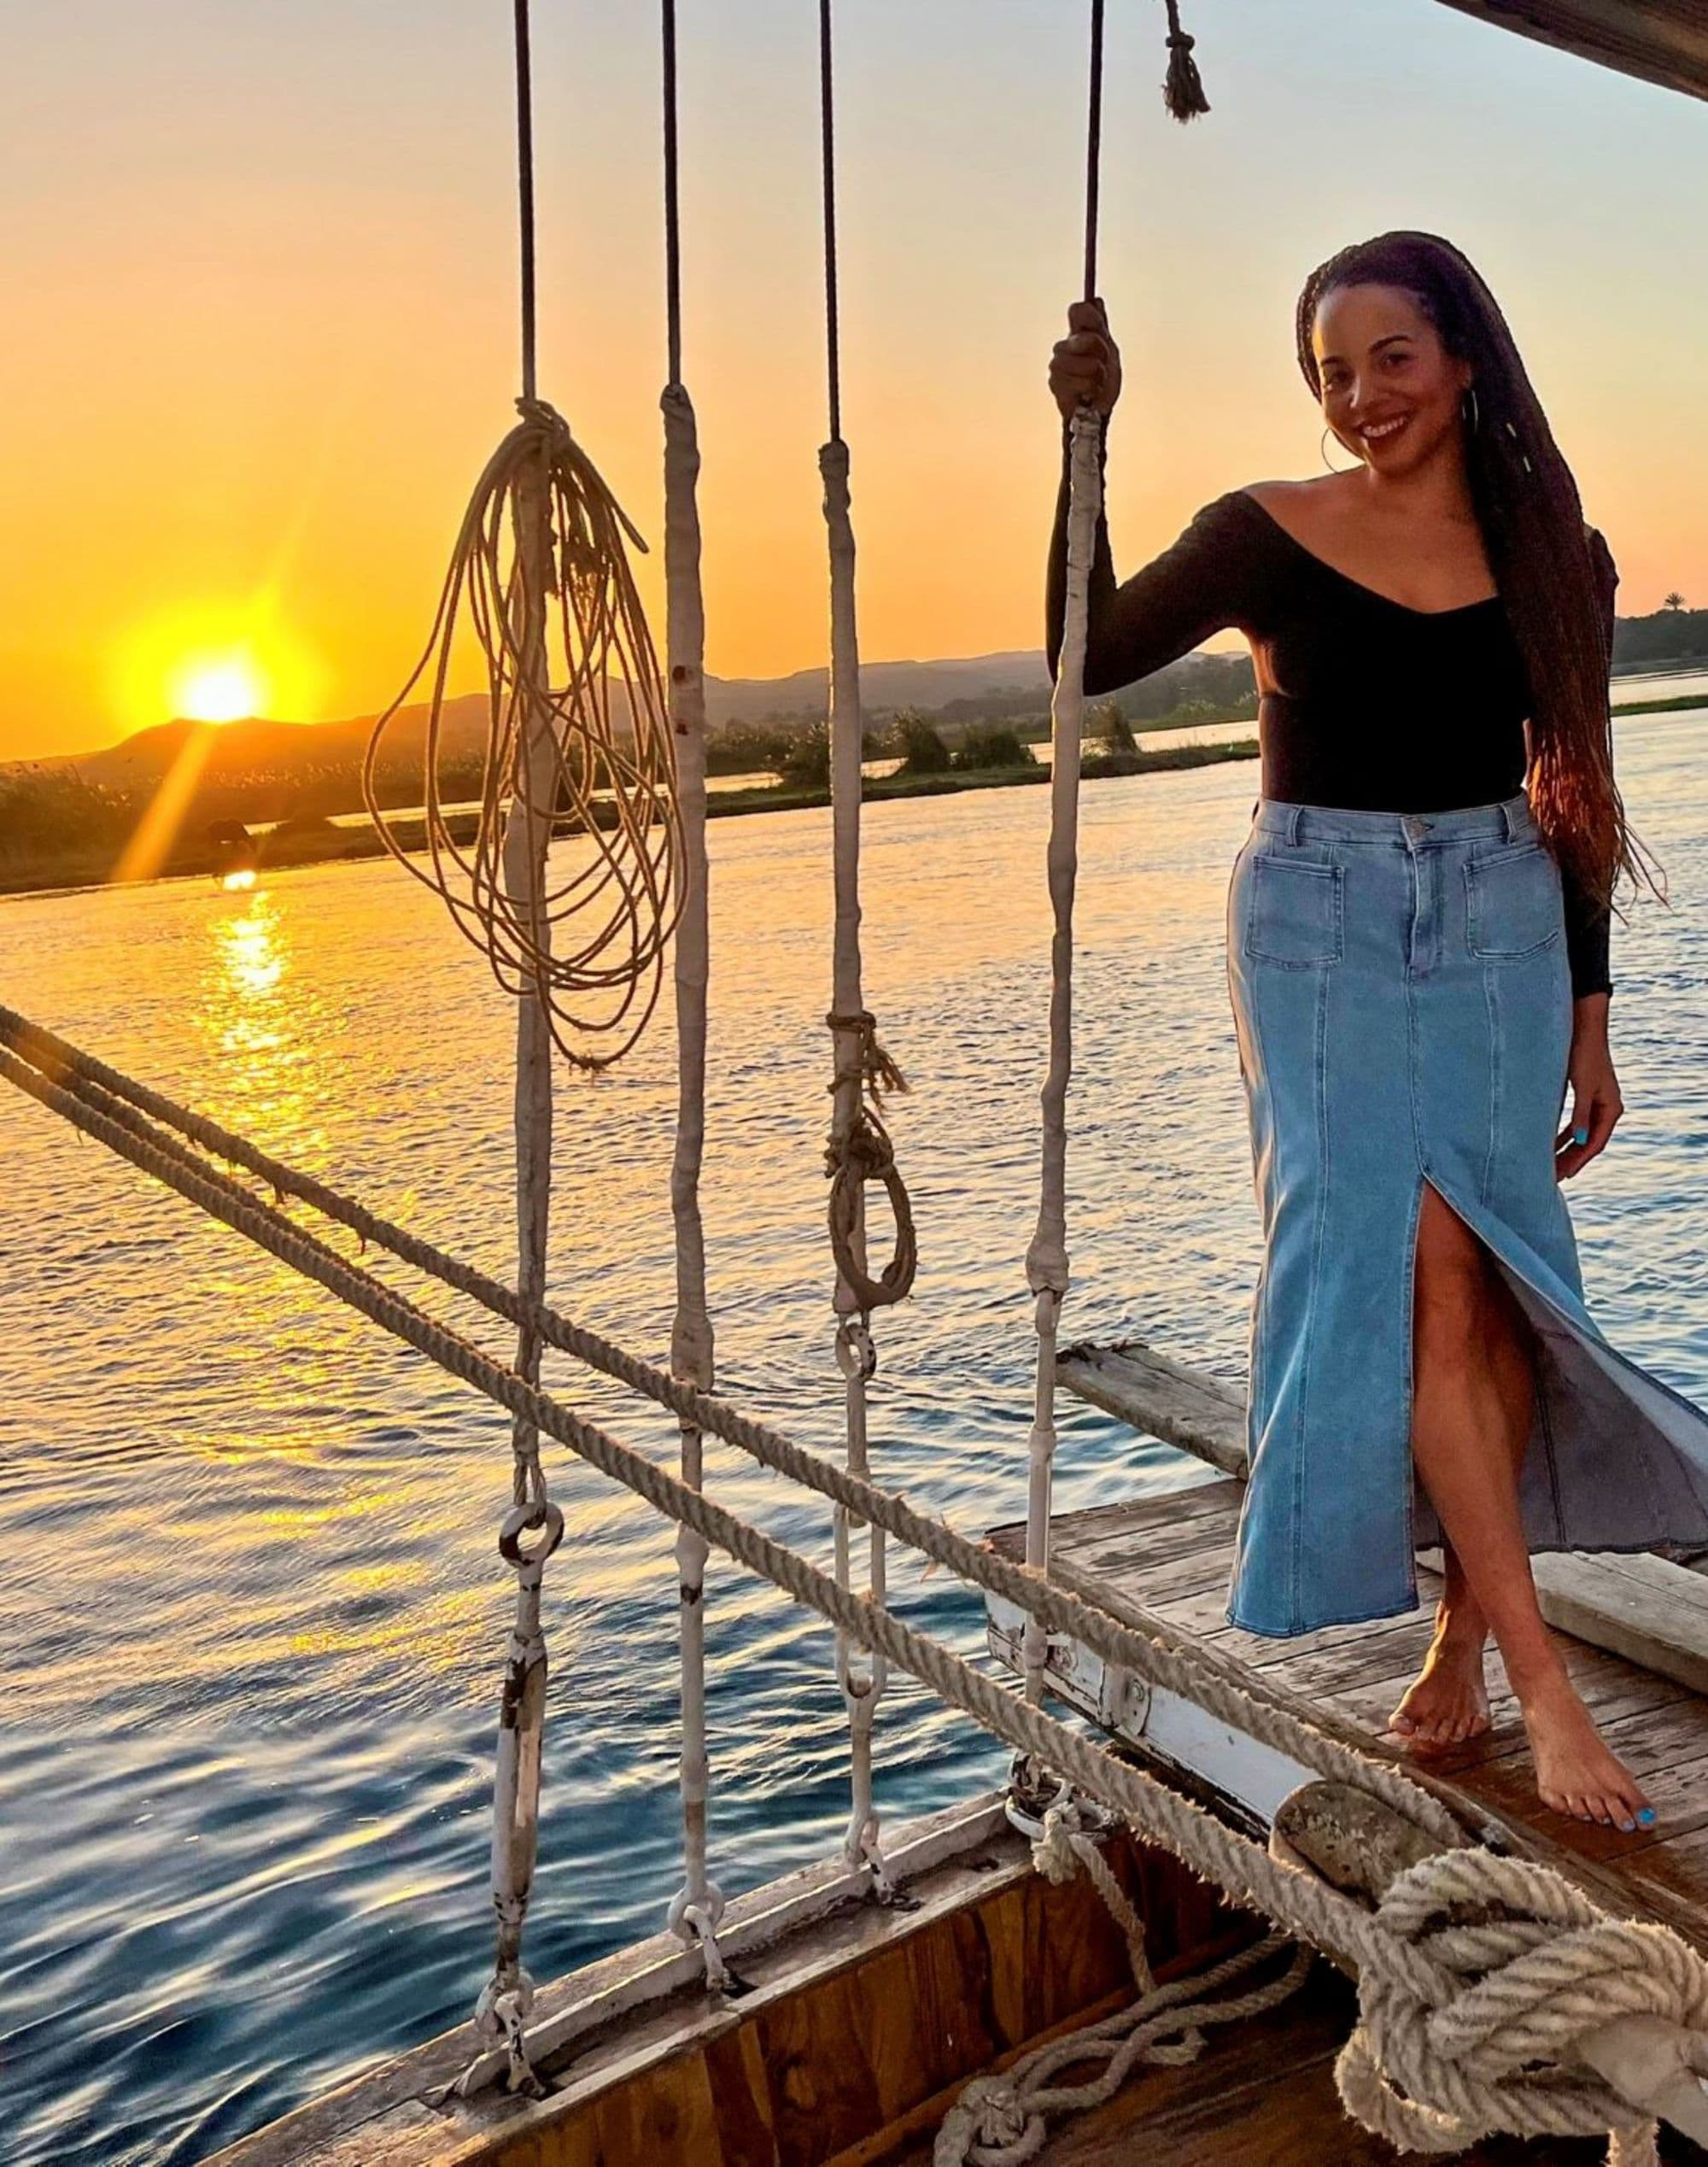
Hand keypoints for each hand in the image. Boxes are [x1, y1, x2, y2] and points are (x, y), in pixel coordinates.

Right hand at [1049, 298, 1122, 421]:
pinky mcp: (1056, 385)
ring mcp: (1057, 366)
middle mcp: (1063, 347)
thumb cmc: (1103, 380)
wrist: (1098, 410)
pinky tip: (1088, 394)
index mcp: (1076, 334)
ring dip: (1098, 376)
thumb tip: (1097, 300)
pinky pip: (1083, 382)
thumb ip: (1101, 326)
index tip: (1102, 330)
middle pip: (1087, 338)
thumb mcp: (1109, 349)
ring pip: (1088, 363)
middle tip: (1102, 365)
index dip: (1092, 317)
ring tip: (1095, 382)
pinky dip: (1092, 390)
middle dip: (1102, 354)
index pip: (1077, 310)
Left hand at [1555, 994, 1620, 1179]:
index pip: (1595, 1143)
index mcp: (1611, 1108)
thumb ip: (1581, 1114)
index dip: (1579, 1161)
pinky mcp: (1583, 1095)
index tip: (1562, 1175)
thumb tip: (1580, 1141)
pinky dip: (1561, 1134)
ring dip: (1565, 1149)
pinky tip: (1547, 1143)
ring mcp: (1595, 1102)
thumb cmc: (1583, 1054)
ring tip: (1547, 1165)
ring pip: (1580, 1134)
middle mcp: (1606, 1108)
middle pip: (1588, 1142)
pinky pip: (1574, 1122)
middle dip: (1570, 1159)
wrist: (1583, 1027)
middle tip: (1551, 1177)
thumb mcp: (1582, 1087)